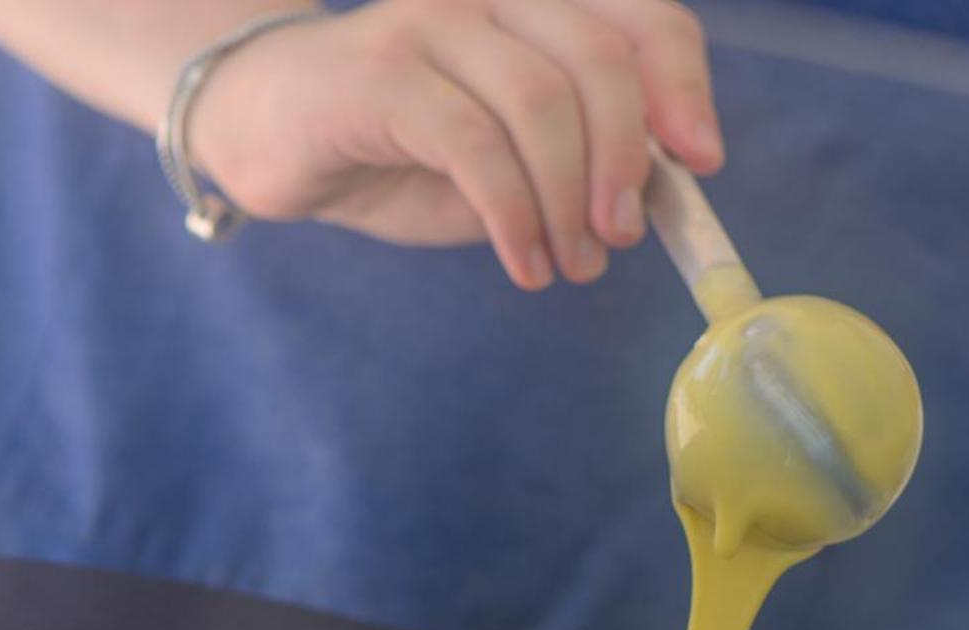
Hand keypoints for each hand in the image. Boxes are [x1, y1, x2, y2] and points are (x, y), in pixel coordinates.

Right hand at [191, 0, 722, 289]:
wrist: (268, 132)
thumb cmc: (402, 145)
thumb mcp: (513, 158)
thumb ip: (581, 161)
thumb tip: (656, 199)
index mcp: (536, 3)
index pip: (642, 16)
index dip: (682, 86)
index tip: (700, 164)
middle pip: (599, 58)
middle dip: (627, 160)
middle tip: (620, 237)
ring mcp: (431, 21)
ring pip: (541, 102)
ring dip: (569, 200)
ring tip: (568, 264)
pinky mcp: (379, 72)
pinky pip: (474, 144)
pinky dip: (515, 216)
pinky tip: (525, 264)